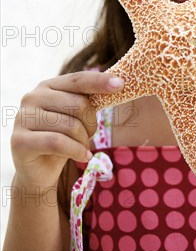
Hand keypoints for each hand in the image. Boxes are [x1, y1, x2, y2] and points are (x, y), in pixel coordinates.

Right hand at [10, 71, 123, 190]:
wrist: (38, 171)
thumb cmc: (62, 138)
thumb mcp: (76, 116)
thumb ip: (89, 100)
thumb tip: (118, 84)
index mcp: (48, 85)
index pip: (78, 79)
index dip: (100, 81)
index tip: (121, 84)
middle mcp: (32, 97)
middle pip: (78, 104)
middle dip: (91, 123)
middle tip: (90, 135)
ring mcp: (23, 118)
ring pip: (70, 126)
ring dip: (83, 141)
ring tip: (82, 148)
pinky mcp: (19, 141)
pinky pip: (58, 143)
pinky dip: (76, 151)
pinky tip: (83, 157)